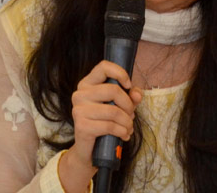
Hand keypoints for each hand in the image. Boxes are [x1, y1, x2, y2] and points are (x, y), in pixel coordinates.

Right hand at [58, 60, 142, 191]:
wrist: (89, 150)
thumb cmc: (105, 122)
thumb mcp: (121, 106)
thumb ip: (131, 96)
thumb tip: (137, 93)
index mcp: (88, 83)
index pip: (103, 67)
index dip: (120, 73)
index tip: (128, 85)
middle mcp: (80, 94)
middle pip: (113, 90)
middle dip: (128, 105)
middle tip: (131, 115)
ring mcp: (78, 110)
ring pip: (113, 110)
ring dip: (127, 122)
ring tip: (128, 127)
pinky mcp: (81, 126)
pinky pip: (109, 126)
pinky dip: (121, 131)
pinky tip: (124, 135)